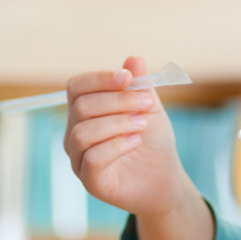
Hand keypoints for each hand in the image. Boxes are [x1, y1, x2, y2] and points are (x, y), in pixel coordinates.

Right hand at [64, 56, 192, 216]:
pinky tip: (136, 141)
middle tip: (147, 105)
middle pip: (82, 106)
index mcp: (85, 112)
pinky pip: (92, 158)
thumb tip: (134, 58)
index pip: (76, 86)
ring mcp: (79, 159)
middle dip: (119, 101)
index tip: (128, 77)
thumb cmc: (153, 141)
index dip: (100, 78)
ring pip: (83, 132)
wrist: (165, 178)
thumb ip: (140, 85)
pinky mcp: (90, 181)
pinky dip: (117, 145)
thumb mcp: (149, 108)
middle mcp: (75, 133)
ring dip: (119, 123)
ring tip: (142, 125)